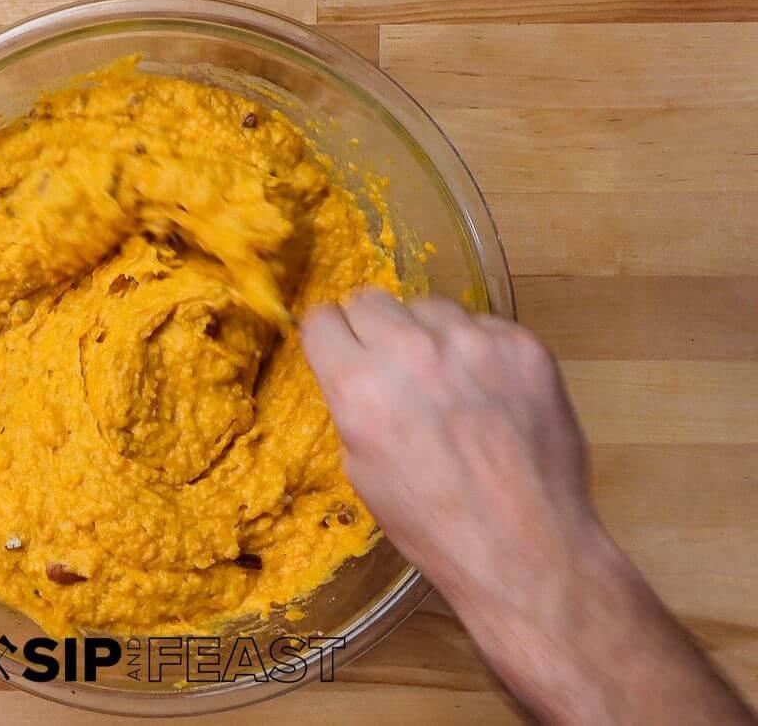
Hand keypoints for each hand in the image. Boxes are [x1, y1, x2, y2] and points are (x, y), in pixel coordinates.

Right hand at [303, 290, 757, 724]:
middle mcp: (411, 350)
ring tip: (451, 385)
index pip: (323, 319)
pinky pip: (483, 325)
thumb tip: (358, 367)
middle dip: (375, 331)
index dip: (331, 339)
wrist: (528, 550)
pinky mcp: (520, 344)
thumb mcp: (363, 470)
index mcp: (360, 385)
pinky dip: (481, 352)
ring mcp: (471, 341)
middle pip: (371, 300)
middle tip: (395, 369)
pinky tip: (493, 395)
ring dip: (429, 336)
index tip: (342, 350)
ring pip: (429, 307)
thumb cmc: (435, 525)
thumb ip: (354, 404)